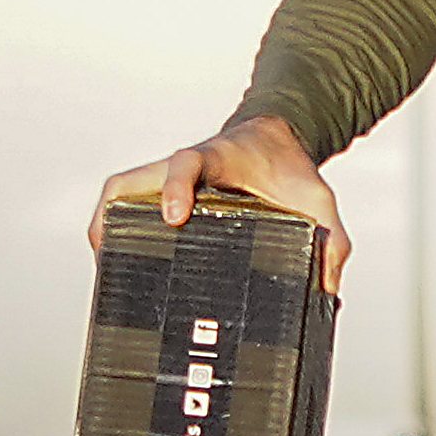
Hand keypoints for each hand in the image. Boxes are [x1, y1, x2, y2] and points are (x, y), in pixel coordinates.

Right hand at [103, 113, 349, 293]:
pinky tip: (115, 262)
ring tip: (104, 269)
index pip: (188, 164)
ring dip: (105, 223)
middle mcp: (184, 169)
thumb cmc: (291, 172)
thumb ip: (331, 240)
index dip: (176, 187)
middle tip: (112, 255)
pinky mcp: (163, 194)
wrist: (277, 145)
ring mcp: (168, 181)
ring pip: (120, 193)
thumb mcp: (319, 201)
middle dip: (115, 213)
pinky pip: (127, 204)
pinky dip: (112, 226)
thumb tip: (326, 290)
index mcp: (219, 160)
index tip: (174, 217)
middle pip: (131, 181)